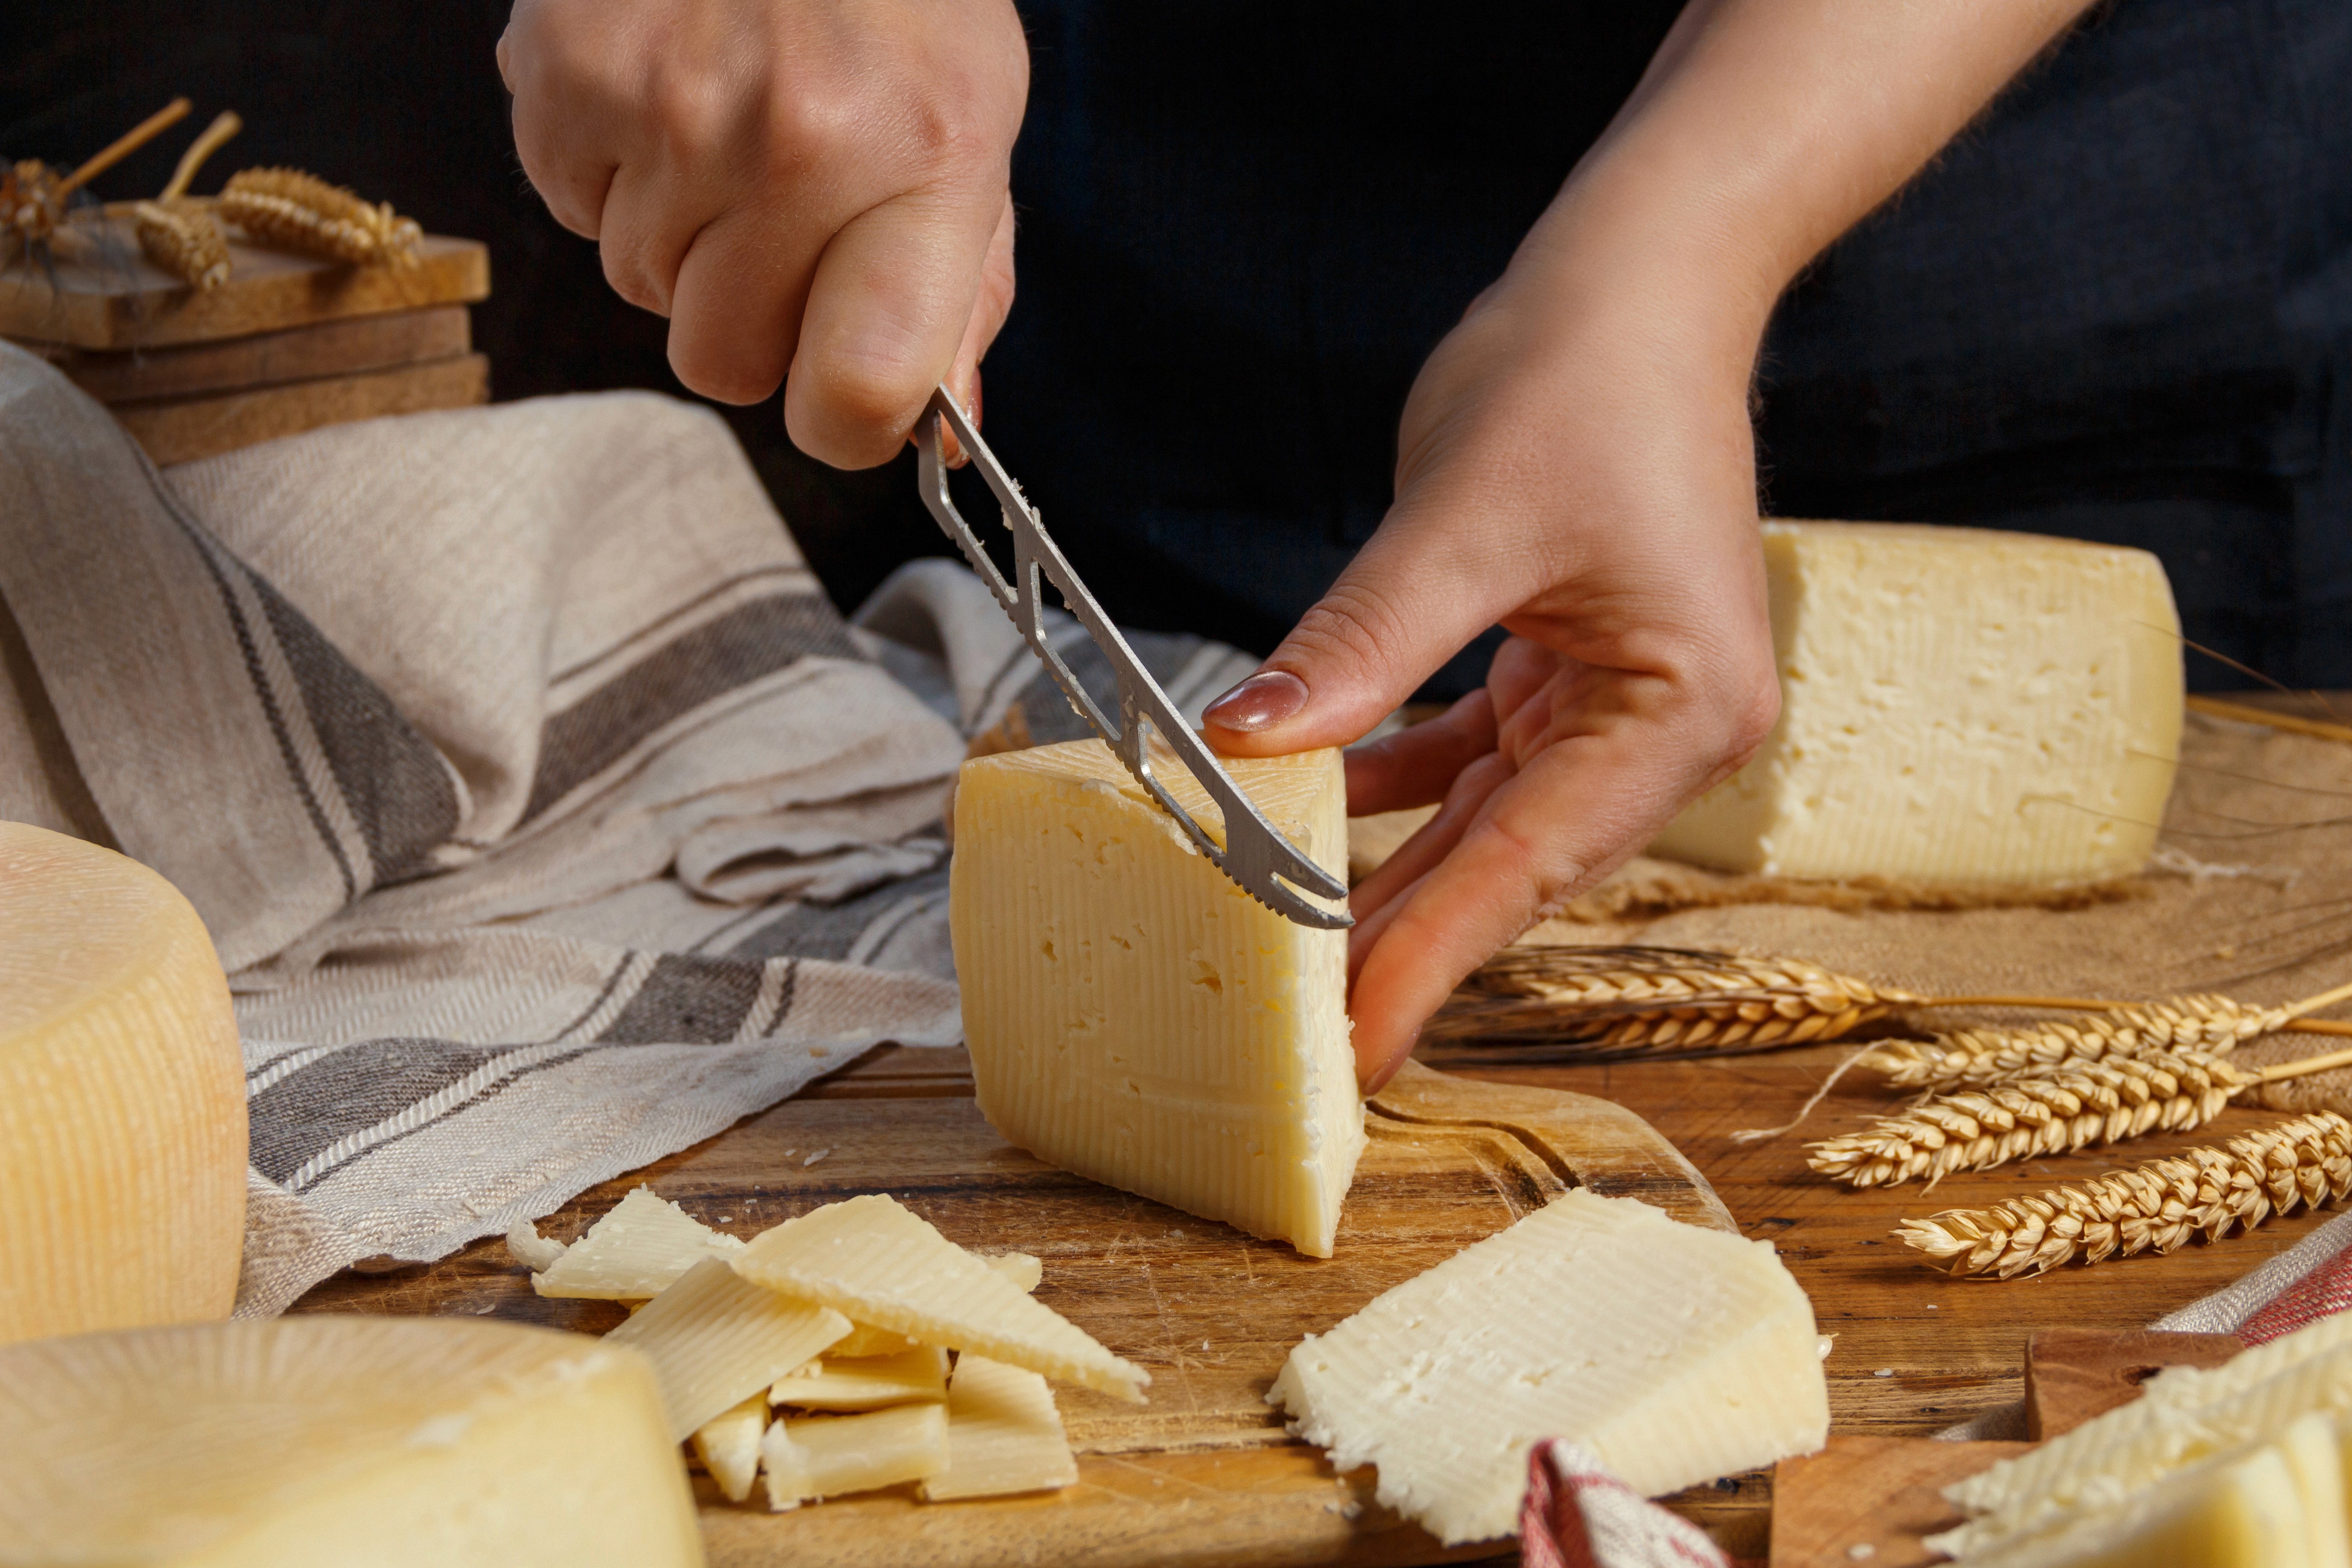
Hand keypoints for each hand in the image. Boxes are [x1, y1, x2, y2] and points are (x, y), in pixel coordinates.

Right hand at [499, 0, 1025, 466]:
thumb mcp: (974, 122)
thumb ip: (962, 287)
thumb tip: (941, 429)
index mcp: (923, 160)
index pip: (859, 389)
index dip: (844, 421)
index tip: (845, 392)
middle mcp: (794, 143)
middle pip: (722, 364)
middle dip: (747, 317)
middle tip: (780, 220)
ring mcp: (667, 109)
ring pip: (640, 289)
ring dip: (679, 238)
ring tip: (725, 127)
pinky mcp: (564, 77)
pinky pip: (573, 209)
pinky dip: (611, 172)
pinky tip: (662, 89)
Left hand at [1204, 246, 1780, 1091]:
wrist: (1641, 284)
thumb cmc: (1584, 380)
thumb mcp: (1461, 522)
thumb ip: (1360, 649)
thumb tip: (1248, 744)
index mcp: (1679, 710)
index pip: (1528, 862)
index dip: (1431, 956)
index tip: (1355, 1044)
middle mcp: (1669, 729)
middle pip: (1513, 863)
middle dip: (1406, 936)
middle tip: (1303, 1027)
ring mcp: (1623, 705)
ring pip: (1487, 824)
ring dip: (1392, 873)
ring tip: (1295, 944)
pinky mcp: (1571, 672)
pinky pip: (1473, 760)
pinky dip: (1395, 785)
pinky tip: (1317, 809)